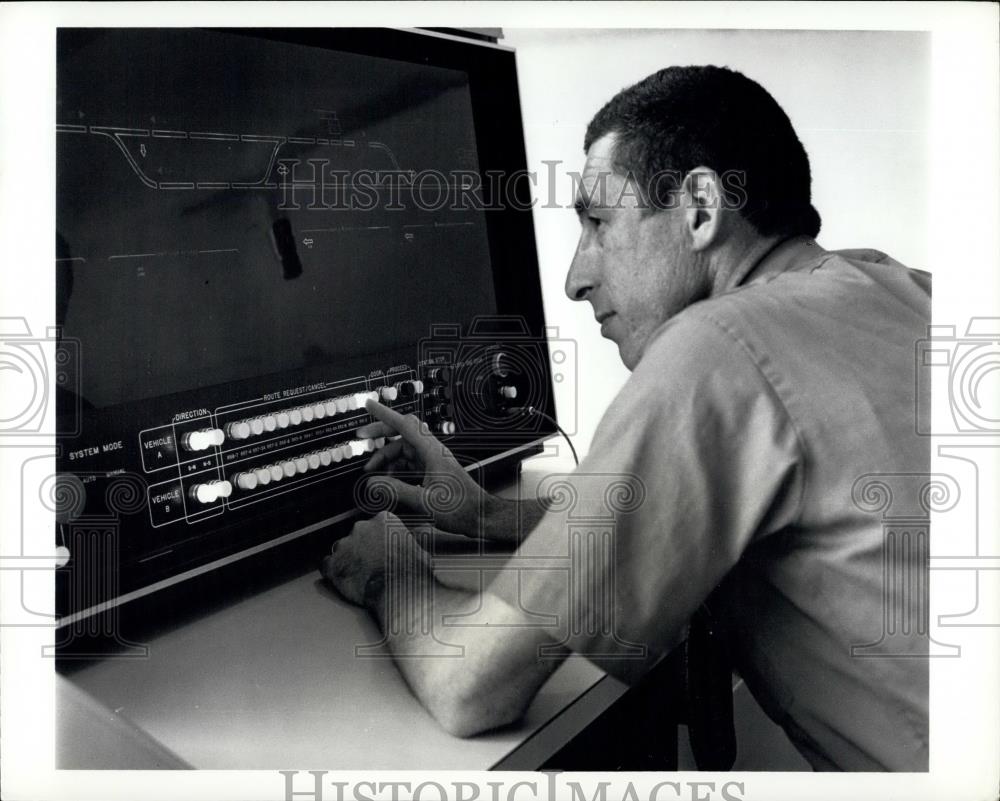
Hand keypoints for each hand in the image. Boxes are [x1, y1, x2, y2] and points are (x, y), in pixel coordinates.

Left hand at [320, 510, 404, 606]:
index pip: (375, 524)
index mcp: (383, 519)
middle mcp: (362, 527)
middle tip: (371, 564)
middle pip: (357, 535)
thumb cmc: (413, 572)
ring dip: (348, 560)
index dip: (377, 539)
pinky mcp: (334, 564)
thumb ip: (408, 541)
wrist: (401, 590)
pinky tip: (344, 580)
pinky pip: (327, 565)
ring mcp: (346, 545)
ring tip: (359, 575)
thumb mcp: (419, 547)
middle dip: (361, 548)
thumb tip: (413, 546)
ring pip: (341, 549)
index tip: (381, 549)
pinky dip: (333, 572)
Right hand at [355, 400, 502, 538]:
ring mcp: (433, 461)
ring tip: (373, 472)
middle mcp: (432, 452)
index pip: (405, 425)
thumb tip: (373, 483)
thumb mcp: (423, 501)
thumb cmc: (461, 508)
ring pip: (404, 450)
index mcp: (432, 452)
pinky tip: (390, 481)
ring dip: (387, 458)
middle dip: (381, 435)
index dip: (385, 414)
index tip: (370, 405)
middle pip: (402, 434)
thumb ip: (396, 491)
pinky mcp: (433, 471)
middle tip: (362, 437)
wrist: (480, 516)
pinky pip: (410, 462)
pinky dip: (396, 468)